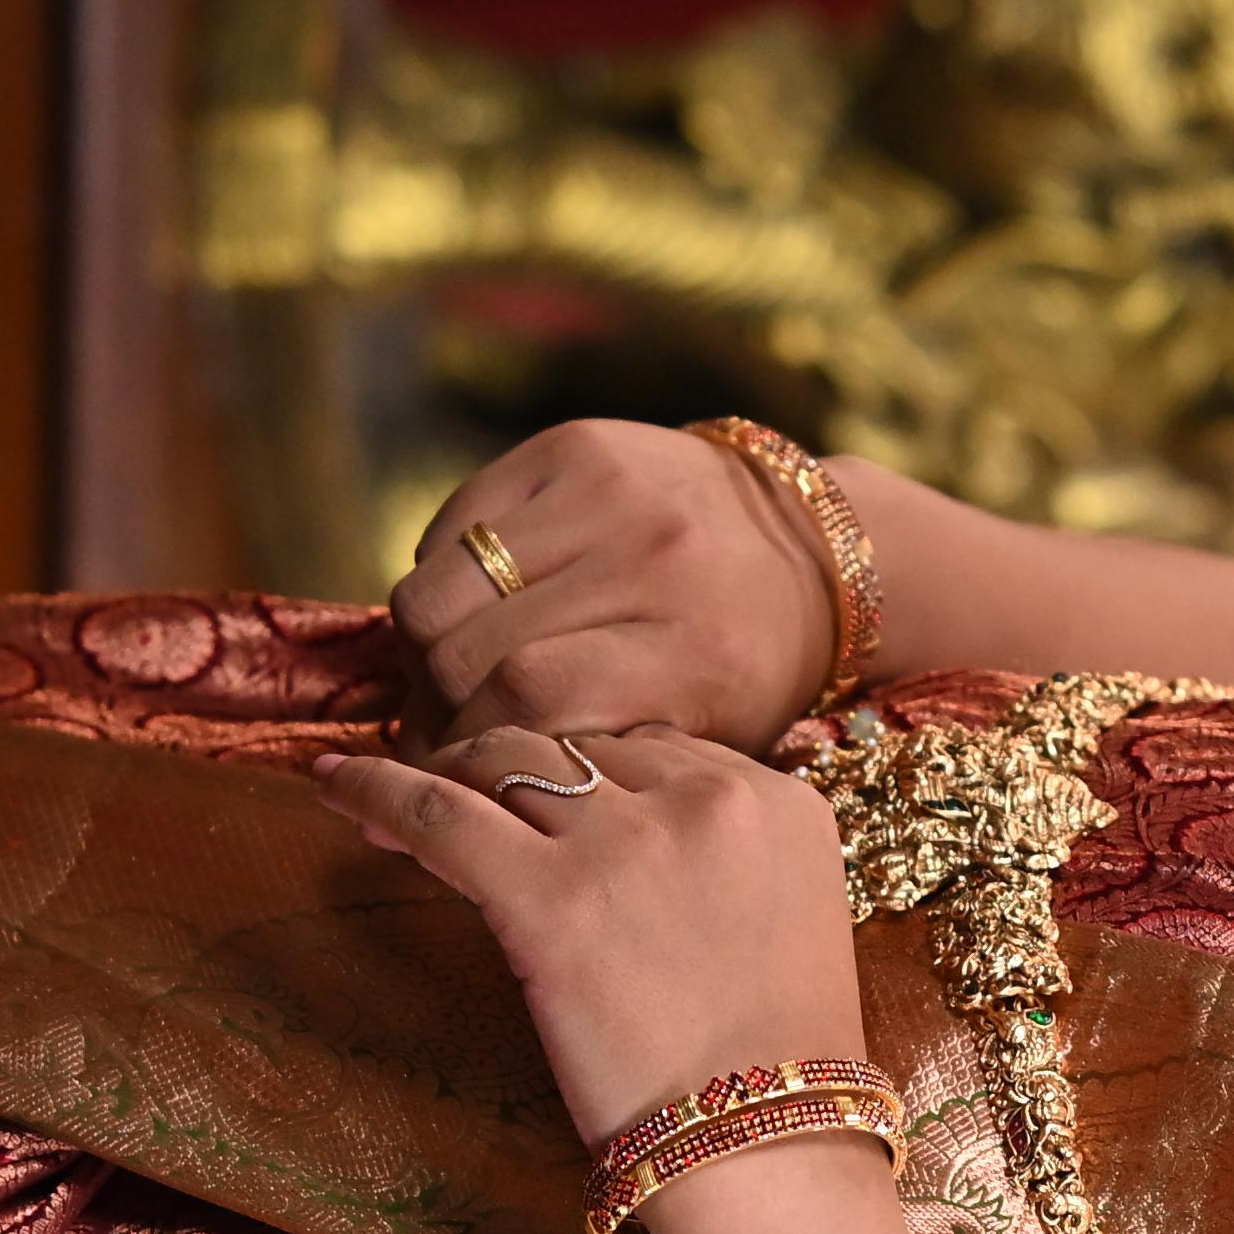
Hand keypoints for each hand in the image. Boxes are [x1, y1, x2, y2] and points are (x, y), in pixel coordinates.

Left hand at [310, 724, 856, 1147]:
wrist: (770, 1155)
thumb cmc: (776, 1070)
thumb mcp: (787, 922)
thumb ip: (727, 860)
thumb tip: (634, 840)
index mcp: (779, 803)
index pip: (655, 748)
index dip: (591, 773)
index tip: (545, 798)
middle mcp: (710, 798)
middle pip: (579, 746)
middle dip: (514, 765)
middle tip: (459, 790)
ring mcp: (628, 842)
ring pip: (505, 762)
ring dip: (447, 771)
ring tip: (400, 796)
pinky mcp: (551, 895)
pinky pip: (436, 812)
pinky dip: (374, 789)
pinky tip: (333, 785)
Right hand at [389, 421, 843, 750]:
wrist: (810, 543)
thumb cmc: (754, 668)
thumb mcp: (711, 739)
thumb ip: (608, 764)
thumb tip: (466, 787)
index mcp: (697, 649)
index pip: (531, 697)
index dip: (472, 751)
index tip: (458, 783)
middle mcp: (651, 559)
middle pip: (468, 648)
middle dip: (434, 710)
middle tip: (436, 740)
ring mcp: (607, 491)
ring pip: (438, 587)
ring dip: (423, 648)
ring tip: (442, 681)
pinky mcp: (568, 445)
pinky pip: (452, 526)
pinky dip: (443, 581)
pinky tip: (472, 613)